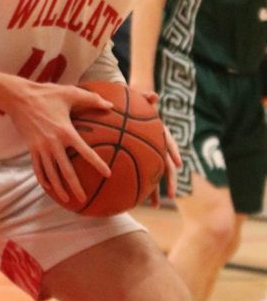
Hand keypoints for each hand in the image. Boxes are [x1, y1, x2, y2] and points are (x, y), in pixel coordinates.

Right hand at [2, 80, 113, 203]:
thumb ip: (92, 99)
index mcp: (66, 131)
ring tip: (67, 199)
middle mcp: (53, 143)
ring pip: (50, 173)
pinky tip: (48, 187)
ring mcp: (40, 147)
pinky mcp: (30, 148)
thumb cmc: (46, 94)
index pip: (85, 152)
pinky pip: (37, 168)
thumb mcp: (70, 93)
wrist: (18, 97)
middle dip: (75, 186)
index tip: (108, 174)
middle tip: (84, 198)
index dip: (97, 164)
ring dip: (58, 187)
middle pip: (65, 170)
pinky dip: (43, 179)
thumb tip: (110, 105)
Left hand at [138, 90, 178, 204]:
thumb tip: (154, 95)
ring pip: (155, 175)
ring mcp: (149, 155)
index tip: (177, 164)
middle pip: (166, 165)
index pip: (168, 143)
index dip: (173, 153)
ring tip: (155, 206)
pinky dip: (140, 188)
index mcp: (159, 133)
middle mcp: (157, 146)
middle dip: (169, 181)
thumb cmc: (129, 103)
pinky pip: (141, 175)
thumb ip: (144, 97)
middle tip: (171, 195)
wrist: (122, 109)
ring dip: (156, 191)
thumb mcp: (136, 98)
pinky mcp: (140, 161)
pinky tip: (136, 201)